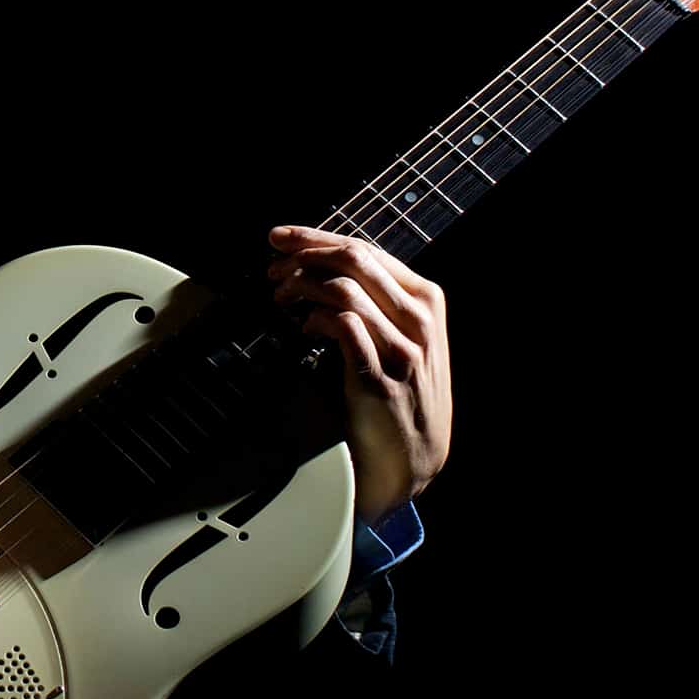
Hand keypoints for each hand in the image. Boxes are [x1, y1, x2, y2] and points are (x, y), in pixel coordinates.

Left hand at [266, 225, 452, 524]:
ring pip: (345, 288)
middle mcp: (420, 320)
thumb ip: (379, 302)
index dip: (316, 237)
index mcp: (426, 300)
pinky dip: (314, 318)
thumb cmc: (400, 397)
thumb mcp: (403, 339)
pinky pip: (343, 326)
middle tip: (272, 267)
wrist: (412, 461)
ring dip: (301, 285)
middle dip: (304, 255)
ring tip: (279, 296)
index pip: (367, 249)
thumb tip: (323, 265)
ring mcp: (404, 349)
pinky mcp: (381, 378)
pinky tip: (302, 326)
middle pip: (354, 259)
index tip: (280, 238)